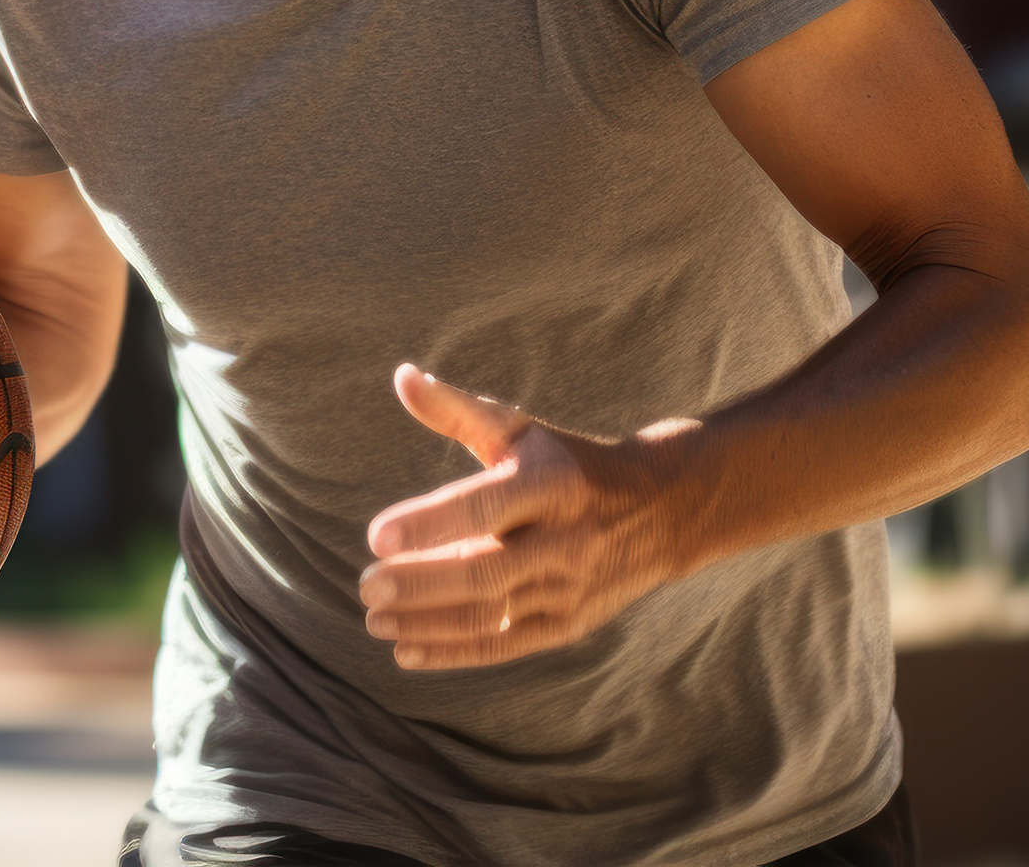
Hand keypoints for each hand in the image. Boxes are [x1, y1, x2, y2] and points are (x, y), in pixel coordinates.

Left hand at [359, 364, 692, 668]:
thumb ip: (457, 409)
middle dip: (421, 583)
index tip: (375, 536)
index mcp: (550, 484)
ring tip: (373, 619)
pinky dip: (453, 652)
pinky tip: (404, 651)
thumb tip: (401, 376)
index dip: (430, 523)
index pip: (483, 507)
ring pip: (491, 614)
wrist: (662, 512)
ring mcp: (568, 588)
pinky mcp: (569, 625)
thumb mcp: (521, 430)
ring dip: (427, 622)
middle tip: (366, 585)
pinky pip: (505, 645)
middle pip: (485, 571)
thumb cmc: (567, 462)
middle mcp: (563, 539)